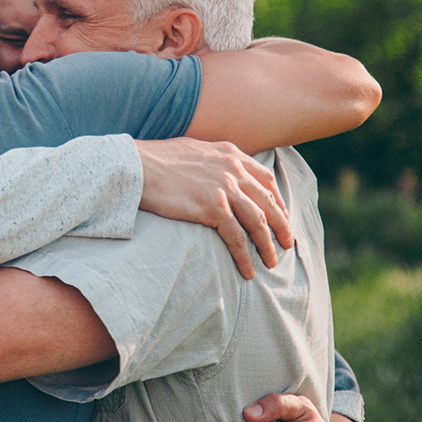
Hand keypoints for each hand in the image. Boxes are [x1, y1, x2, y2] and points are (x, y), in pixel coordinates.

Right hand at [135, 138, 291, 278]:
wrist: (135, 167)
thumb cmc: (154, 161)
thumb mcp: (192, 150)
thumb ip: (211, 160)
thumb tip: (215, 172)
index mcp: (229, 154)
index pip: (265, 179)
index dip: (277, 200)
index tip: (282, 216)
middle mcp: (232, 168)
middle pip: (268, 202)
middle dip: (281, 226)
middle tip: (287, 244)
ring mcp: (224, 187)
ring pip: (258, 222)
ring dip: (268, 245)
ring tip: (271, 263)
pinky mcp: (212, 207)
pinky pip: (237, 237)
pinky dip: (245, 256)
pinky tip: (247, 271)